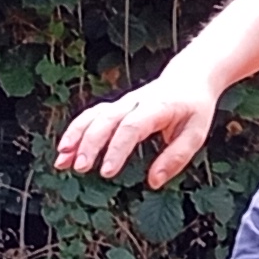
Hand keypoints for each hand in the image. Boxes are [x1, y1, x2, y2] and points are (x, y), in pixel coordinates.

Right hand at [57, 67, 222, 187]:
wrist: (190, 76)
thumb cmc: (194, 107)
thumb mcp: (196, 133)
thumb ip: (176, 158)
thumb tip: (154, 181)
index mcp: (158, 107)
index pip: (132, 127)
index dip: (117, 149)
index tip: (107, 171)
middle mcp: (135, 102)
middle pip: (106, 119)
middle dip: (90, 143)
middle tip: (80, 167)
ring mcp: (123, 102)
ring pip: (94, 115)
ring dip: (75, 136)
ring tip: (62, 160)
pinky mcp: (116, 106)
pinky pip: (92, 115)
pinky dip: (76, 131)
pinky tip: (65, 150)